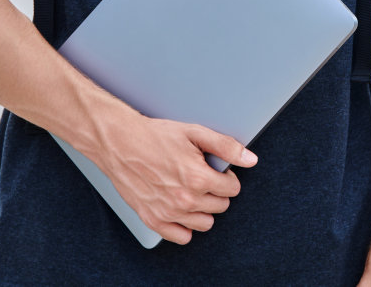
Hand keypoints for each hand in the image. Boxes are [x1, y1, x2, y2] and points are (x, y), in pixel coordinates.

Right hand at [96, 116, 256, 243]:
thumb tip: (250, 159)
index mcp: (197, 177)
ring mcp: (168, 213)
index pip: (232, 190)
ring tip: (191, 191)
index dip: (227, 177)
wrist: (120, 143)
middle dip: (217, 192)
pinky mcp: (153, 220)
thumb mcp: (194, 132)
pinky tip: (180, 207)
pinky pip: (182, 237)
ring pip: (205, 223)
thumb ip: (225, 146)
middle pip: (221, 206)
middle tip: (202, 177)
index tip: (216, 170)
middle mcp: (184, 199)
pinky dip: (185, 225)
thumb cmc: (155, 136)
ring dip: (203, 209)